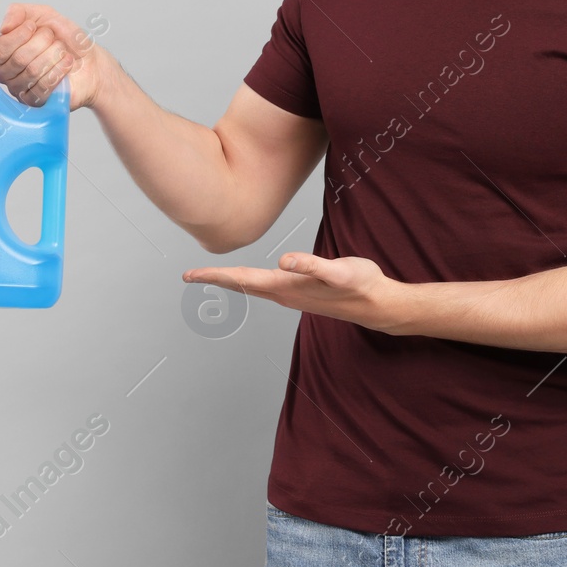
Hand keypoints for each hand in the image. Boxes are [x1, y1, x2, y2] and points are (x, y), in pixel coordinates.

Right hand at [0, 3, 111, 110]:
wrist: (91, 59)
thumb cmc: (66, 39)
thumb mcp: (44, 15)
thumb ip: (19, 12)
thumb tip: (3, 26)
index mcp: (5, 51)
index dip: (19, 35)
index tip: (36, 27)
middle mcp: (8, 71)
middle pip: (18, 59)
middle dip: (43, 44)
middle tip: (55, 40)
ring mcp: (20, 88)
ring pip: (32, 72)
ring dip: (54, 56)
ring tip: (63, 51)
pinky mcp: (36, 101)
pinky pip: (42, 87)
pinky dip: (59, 71)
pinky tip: (66, 64)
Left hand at [182, 253, 406, 333]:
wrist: (376, 305)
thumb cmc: (360, 285)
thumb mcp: (340, 272)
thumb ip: (312, 266)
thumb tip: (284, 261)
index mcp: (286, 286)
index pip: (242, 280)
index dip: (215, 276)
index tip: (190, 275)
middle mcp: (284, 293)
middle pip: (241, 285)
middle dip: (215, 279)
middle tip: (189, 276)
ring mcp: (291, 295)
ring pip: (252, 288)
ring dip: (231, 282)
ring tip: (213, 276)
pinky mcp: (300, 292)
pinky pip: (267, 286)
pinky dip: (250, 282)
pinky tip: (250, 279)